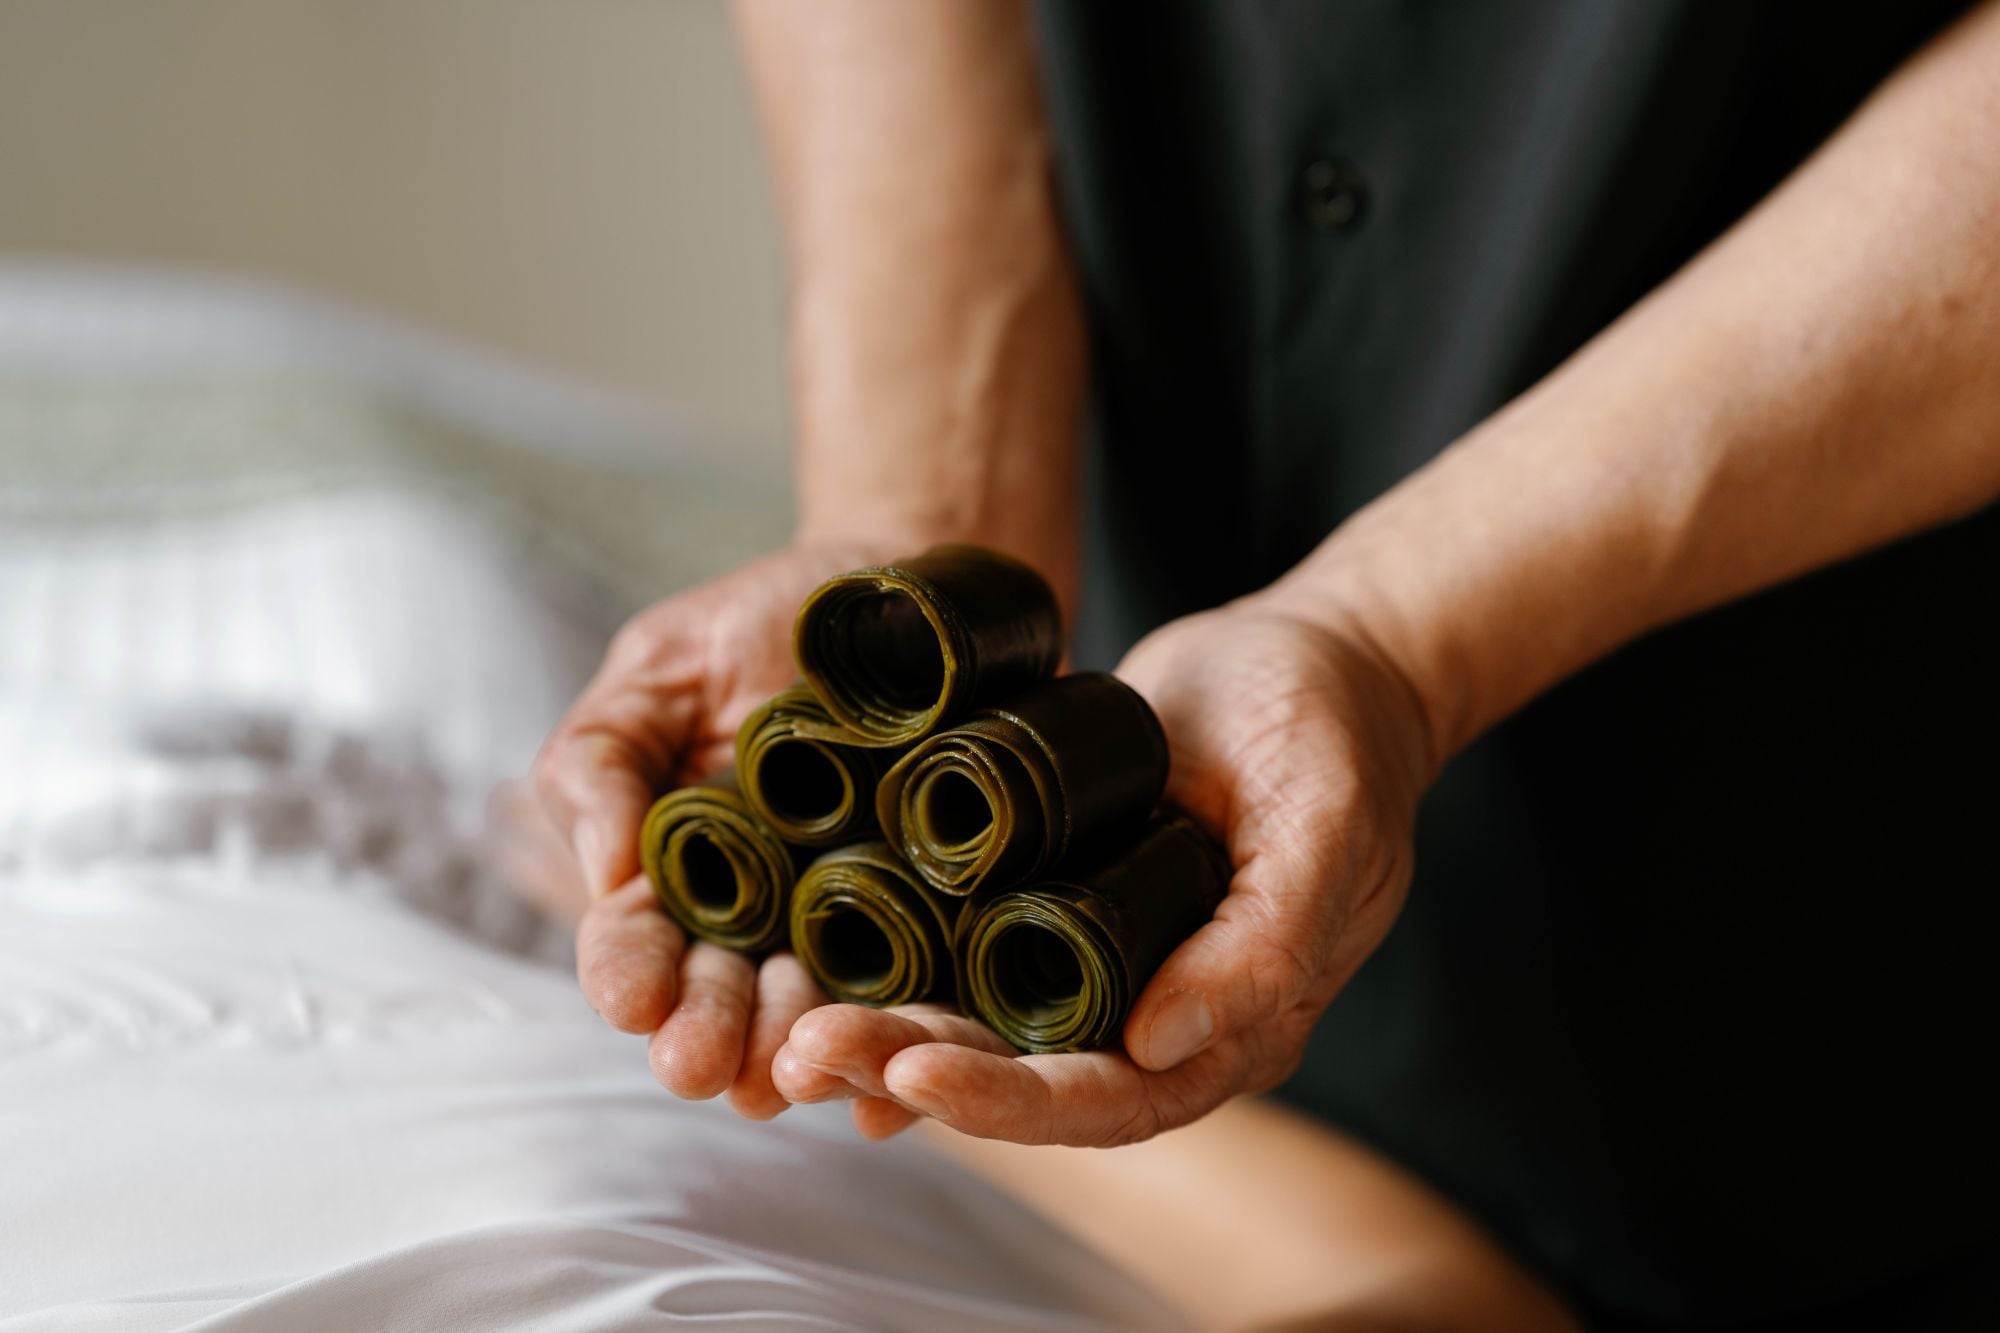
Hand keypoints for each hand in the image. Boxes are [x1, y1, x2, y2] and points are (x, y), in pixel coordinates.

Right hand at [535, 539, 893, 1114]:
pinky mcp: (956, 924)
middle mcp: (765, 921)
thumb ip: (603, 755)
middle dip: (709, 1034)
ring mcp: (862, 928)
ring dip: (801, 1048)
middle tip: (702, 1065)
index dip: (628, 975)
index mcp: (679, 873)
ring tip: (789, 1072)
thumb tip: (607, 873)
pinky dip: (915, 1039)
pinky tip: (896, 1072)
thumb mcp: (665, 664)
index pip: (638, 941)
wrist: (914, 580)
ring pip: (825, 1013)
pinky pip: (937, 995)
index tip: (632, 1001)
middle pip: (727, 997)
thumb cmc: (772, 618)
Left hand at [771, 599, 1436, 1144]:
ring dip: (884, 1038)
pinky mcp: (1051, 900)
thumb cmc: (1334, 734)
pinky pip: (966, 959)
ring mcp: (1098, 960)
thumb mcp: (1324, 824)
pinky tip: (812, 979)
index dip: (1007, 1100)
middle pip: (1025, 1081)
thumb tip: (1158, 1045)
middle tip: (808, 1050)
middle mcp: (1157, 1015)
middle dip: (912, 1073)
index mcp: (1234, 1022)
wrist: (1317, 655)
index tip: (910, 1070)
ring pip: (981, 1031)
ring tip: (790, 1032)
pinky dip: (894, 975)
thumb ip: (1266, 943)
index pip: (1111, 1098)